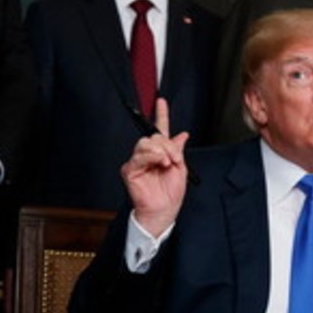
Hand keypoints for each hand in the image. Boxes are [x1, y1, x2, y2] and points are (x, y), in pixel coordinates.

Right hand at [122, 98, 189, 237]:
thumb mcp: (181, 168)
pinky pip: (139, 157)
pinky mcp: (130, 170)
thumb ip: (178, 150)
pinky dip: (152, 157)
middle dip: (166, 144)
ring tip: (167, 163)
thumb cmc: (171, 194)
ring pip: (145, 144)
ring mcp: (137, 162)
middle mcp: (147, 156)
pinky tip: (160, 163)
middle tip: (175, 158)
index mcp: (160, 153)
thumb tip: (182, 134)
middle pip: (153, 137)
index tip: (161, 102)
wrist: (164, 210)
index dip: (161, 115)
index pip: (159, 131)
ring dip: (160, 151)